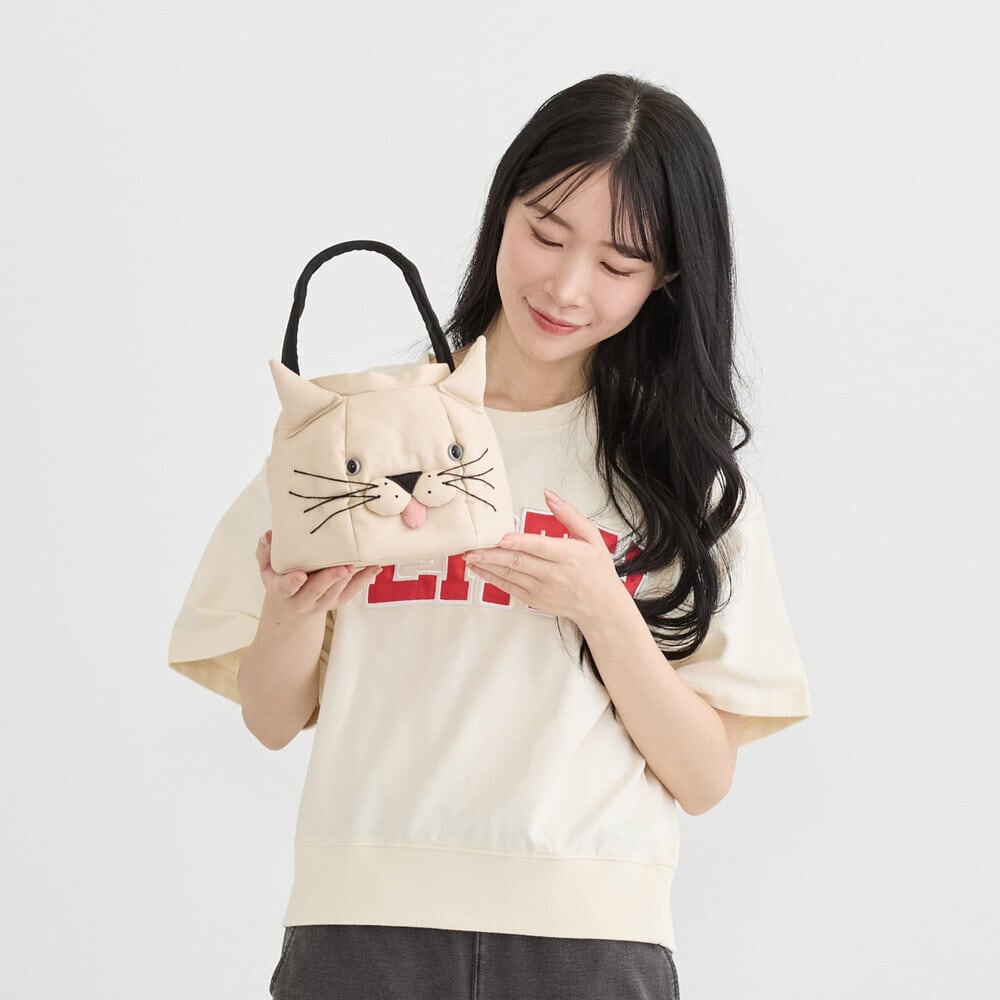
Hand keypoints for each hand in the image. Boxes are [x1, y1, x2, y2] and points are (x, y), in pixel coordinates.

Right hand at [255, 529, 380, 615]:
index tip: (300, 576)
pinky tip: (375, 567)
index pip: (286, 588)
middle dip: (330, 579)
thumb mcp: (267, 567)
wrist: (292, 606)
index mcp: (282, 590)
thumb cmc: (280, 578)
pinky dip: (365, 579)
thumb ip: (266, 551)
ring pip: (337, 592)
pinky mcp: (338, 601)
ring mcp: (323, 602)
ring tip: (358, 564)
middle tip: (342, 568)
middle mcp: (303, 600)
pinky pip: (353, 591)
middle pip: (317, 591)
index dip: (292, 582)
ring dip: (349, 579)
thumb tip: (268, 535)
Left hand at [462, 489, 625, 625]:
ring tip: (468, 555)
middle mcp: (554, 574)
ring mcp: (542, 589)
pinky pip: (509, 588)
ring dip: (487, 565)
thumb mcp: (591, 536)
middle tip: (471, 546)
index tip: (501, 537)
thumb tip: (549, 495)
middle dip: (492, 554)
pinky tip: (478, 569)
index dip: (519, 542)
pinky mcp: (534, 599)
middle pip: (518, 562)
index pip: (539, 547)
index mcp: (568, 556)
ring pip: (510, 575)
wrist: (600, 605)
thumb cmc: (596, 569)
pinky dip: (492, 578)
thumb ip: (569, 514)